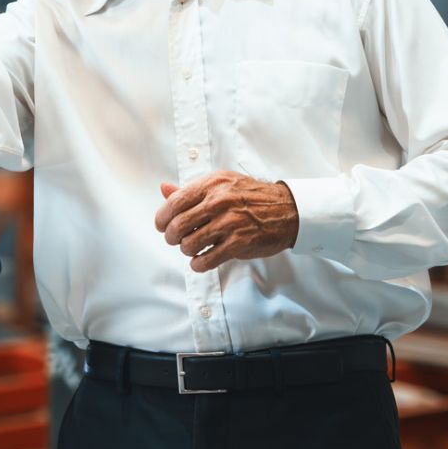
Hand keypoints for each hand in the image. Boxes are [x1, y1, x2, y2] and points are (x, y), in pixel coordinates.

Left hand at [154, 171, 298, 273]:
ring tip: (191, 248)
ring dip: (185, 250)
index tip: (161, 225)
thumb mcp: (220, 184)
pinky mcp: (239, 243)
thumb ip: (190, 189)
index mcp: (212, 185)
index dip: (162, 217)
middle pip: (178, 225)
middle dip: (170, 236)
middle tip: (174, 239)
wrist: (286, 209)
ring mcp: (229, 223)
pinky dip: (198, 264)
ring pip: (190, 244)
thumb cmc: (249, 196)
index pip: (175, 202)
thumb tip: (164, 188)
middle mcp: (219, 202)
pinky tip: (200, 260)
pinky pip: (207, 259)